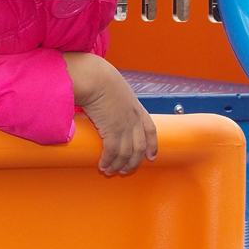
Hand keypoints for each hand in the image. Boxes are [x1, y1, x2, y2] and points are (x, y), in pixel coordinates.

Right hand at [63, 52, 157, 174]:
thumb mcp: (113, 87)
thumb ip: (111, 98)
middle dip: (133, 162)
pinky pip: (113, 152)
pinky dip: (109, 161)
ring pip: (127, 153)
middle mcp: (134, 119)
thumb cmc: (98, 77)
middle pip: (140, 147)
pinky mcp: (112, 130)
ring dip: (119, 165)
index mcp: (136, 107)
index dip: (153, 145)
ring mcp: (124, 126)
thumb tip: (100, 103)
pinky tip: (102, 165)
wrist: (95, 77)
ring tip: (110, 171)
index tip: (151, 157)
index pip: (151, 130)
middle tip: (125, 170)